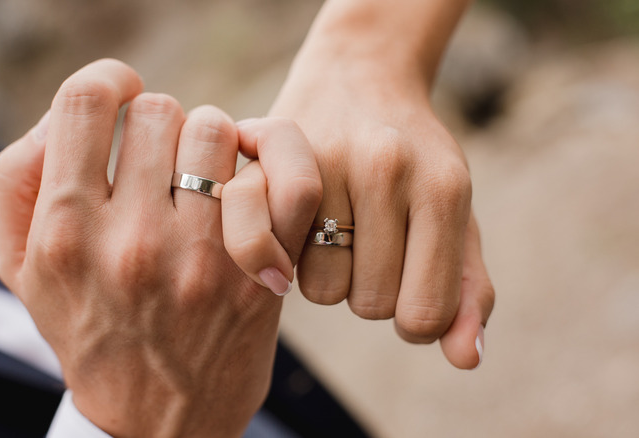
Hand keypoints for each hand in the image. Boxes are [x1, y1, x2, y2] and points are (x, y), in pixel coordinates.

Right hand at [0, 59, 320, 436]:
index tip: (122, 98)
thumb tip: (66, 116)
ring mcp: (201, 258)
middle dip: (160, 126)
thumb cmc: (86, 329)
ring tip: (202, 178)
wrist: (150, 420)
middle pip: (161, 110)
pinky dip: (279, 161)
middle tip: (161, 162)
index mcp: (66, 232)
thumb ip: (19, 177)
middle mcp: (132, 241)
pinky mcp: (257, 275)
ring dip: (212, 144)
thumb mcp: (20, 267)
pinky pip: (287, 178)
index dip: (109, 81)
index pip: (86, 101)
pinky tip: (255, 178)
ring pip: (220, 131)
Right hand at [269, 38, 494, 369]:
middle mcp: (385, 169)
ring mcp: (325, 161)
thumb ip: (467, 290)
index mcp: (442, 187)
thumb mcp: (457, 218)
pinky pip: (275, 254)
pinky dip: (287, 258)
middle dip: (372, 291)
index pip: (423, 315)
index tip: (410, 287)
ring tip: (335, 236)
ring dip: (330, 277)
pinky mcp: (274, 160)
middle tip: (373, 251)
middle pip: (371, 304)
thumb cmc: (415, 161)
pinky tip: (297, 233)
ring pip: (322, 289)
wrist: (359, 76)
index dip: (416, 318)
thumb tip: (467, 360)